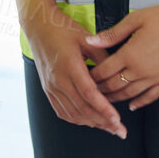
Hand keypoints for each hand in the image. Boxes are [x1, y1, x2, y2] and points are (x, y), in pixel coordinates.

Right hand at [25, 3, 123, 136]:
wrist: (38, 26)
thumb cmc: (63, 29)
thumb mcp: (87, 38)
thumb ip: (103, 56)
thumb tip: (118, 72)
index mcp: (70, 65)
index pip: (89, 94)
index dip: (104, 110)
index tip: (118, 120)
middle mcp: (58, 79)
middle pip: (82, 109)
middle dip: (103, 123)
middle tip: (121, 131)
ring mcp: (51, 87)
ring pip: (73, 114)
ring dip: (92, 124)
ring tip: (109, 128)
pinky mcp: (48, 90)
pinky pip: (62, 112)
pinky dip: (77, 120)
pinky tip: (90, 121)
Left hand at [83, 0, 158, 109]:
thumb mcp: (136, 19)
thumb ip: (112, 33)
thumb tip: (91, 40)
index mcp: (131, 54)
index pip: (104, 71)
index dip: (92, 76)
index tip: (83, 76)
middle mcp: (142, 71)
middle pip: (114, 86)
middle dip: (100, 90)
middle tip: (89, 91)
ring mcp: (156, 78)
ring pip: (130, 95)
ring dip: (115, 98)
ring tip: (104, 99)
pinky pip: (151, 97)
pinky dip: (139, 103)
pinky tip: (132, 105)